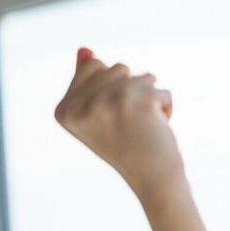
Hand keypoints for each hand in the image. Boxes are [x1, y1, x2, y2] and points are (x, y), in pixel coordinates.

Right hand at [54, 47, 182, 195]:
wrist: (153, 179)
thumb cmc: (128, 146)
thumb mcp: (99, 116)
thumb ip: (87, 82)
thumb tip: (85, 50)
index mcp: (63, 110)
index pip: (93, 65)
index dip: (112, 90)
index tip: (111, 118)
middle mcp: (82, 106)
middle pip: (118, 67)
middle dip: (132, 92)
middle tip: (130, 124)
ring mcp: (109, 103)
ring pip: (142, 77)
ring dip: (150, 99)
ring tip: (143, 126)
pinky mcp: (140, 103)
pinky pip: (162, 90)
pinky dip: (166, 107)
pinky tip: (158, 128)